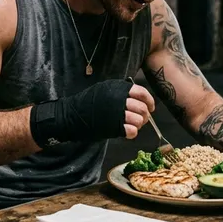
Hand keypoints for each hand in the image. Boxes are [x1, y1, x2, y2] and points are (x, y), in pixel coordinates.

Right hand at [29, 79, 153, 147]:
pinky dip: (132, 133)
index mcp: (118, 88)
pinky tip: (126, 132)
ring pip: (139, 120)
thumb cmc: (87, 102)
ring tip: (132, 125)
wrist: (71, 116)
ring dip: (138, 124)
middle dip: (145, 115)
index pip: (142, 93)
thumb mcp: (104, 89)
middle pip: (143, 108)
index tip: (151, 107)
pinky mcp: (114, 127)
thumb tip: (138, 98)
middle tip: (141, 119)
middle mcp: (120, 100)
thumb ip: (120, 91)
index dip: (150, 101)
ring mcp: (117, 114)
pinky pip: (132, 131)